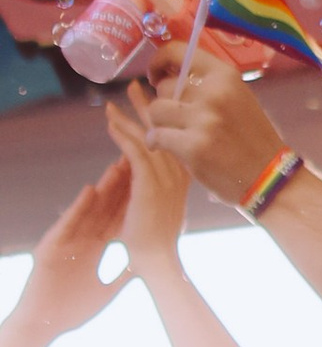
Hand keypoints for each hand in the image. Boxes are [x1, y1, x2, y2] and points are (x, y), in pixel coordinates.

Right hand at [6, 161, 132, 346]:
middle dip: (122, 186)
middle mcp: (81, 239)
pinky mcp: (51, 247)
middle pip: (105, 208)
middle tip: (138, 161)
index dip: (134, 201)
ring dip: (104, 188)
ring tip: (118, 166)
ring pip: (88, 210)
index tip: (152, 181)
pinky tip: (90, 191)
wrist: (42, 327)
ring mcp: (66, 241)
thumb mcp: (107, 290)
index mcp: (94, 248)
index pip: (117, 219)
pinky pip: (67, 224)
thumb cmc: (71, 312)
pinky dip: (79, 207)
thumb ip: (124, 275)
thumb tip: (148, 267)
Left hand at [101, 90, 190, 268]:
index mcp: (186, 176)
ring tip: (116, 100)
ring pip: (148, 137)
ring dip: (130, 116)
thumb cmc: (161, 239)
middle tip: (137, 86)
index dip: (165, 118)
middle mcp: (180, 172)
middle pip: (166, 130)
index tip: (156, 100)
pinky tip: (111, 123)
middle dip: (149, 107)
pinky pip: (134, 151)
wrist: (159, 259)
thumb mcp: (167, 206)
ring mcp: (167, 177)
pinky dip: (122, 135)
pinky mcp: (149, 183)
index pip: (176, 138)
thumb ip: (165, 186)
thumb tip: (154, 173)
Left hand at [134, 45, 286, 207]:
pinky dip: (156, 142)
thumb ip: (207, 86)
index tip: (157, 77)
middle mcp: (214, 92)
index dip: (159, 62)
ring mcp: (204, 119)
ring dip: (159, 123)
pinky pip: (156, 135)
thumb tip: (169, 75)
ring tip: (173, 134)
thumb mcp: (237, 99)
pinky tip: (168, 147)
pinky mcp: (193, 146)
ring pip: (155, 110)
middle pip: (163, 86)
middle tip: (176, 119)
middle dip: (165, 103)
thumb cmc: (252, 138)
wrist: (268, 176)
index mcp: (225, 76)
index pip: (177, 52)